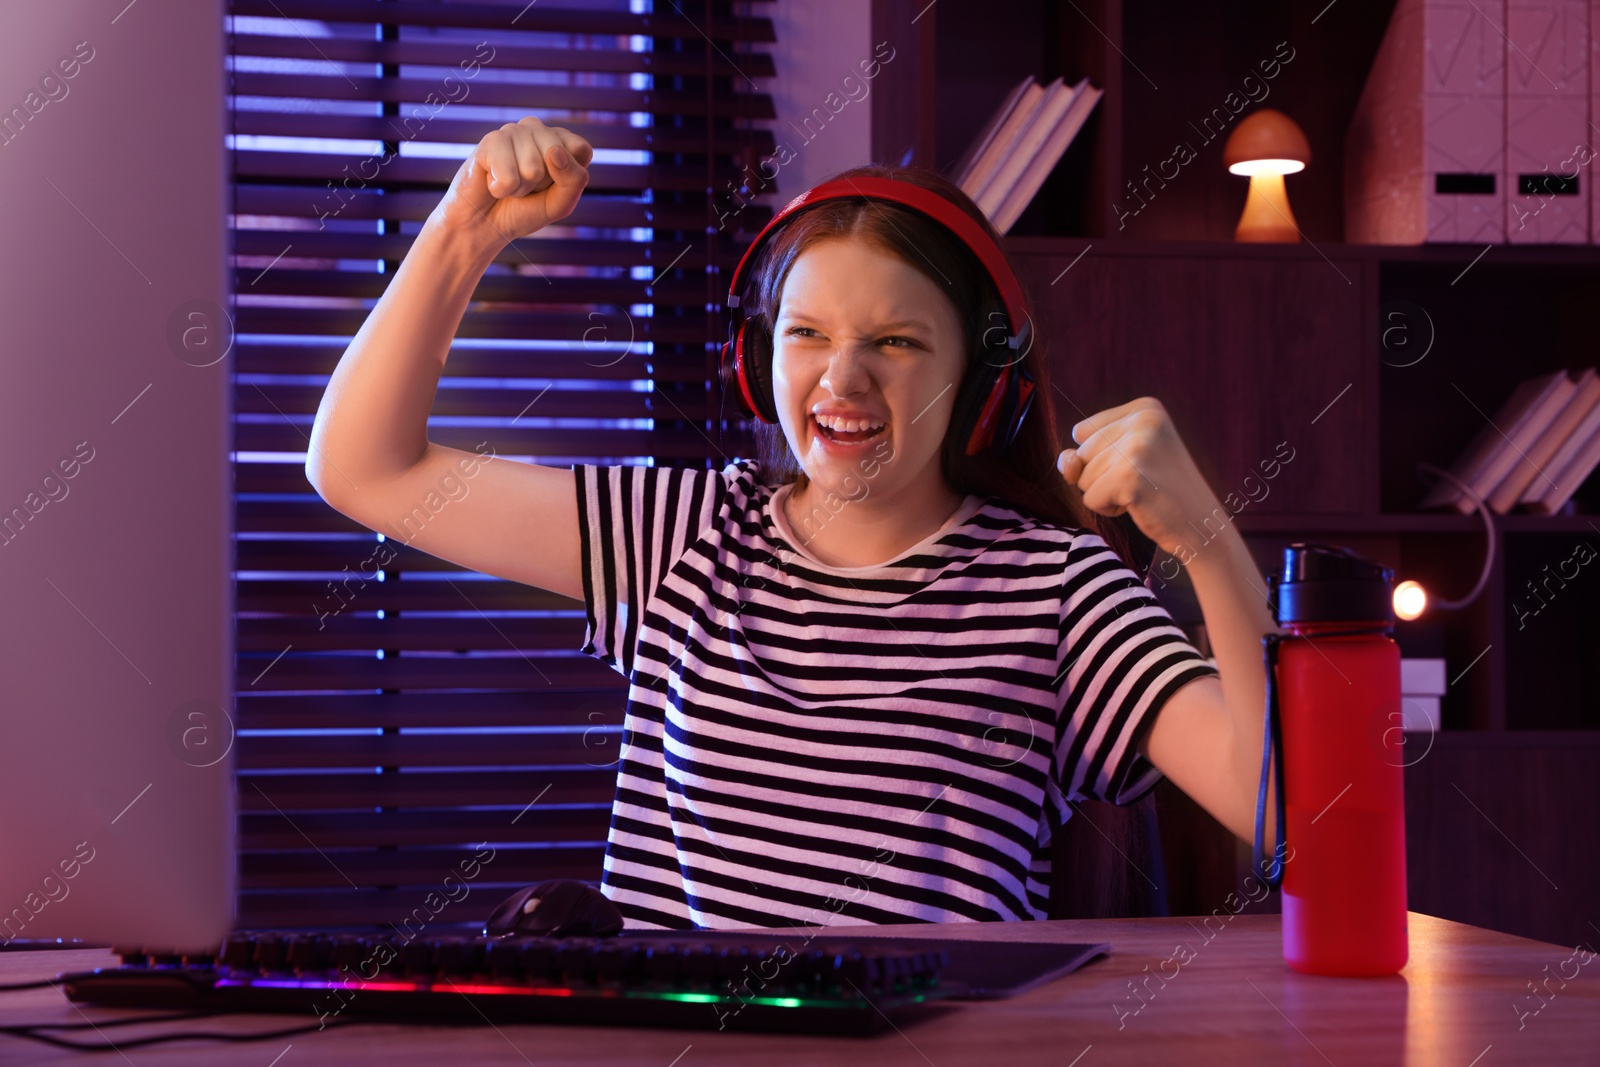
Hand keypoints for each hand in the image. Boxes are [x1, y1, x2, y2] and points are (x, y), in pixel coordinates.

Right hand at [434, 116, 592, 244]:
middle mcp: (538, 130)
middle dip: (542, 184)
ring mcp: (513, 131)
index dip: (568, 177)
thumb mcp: (560, 203)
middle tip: (526, 187)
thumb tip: (555, 152)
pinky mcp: (491, 140)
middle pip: (557, 157)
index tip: (551, 186)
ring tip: (509, 185)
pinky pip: (509, 175)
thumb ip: (573, 180)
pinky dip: (502, 189)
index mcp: (560, 141)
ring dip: (520, 188)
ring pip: (533, 168)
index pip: (581, 149)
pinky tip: (492, 182)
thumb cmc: (524, 210)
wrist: (484, 222)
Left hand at [1056, 397, 1223, 557]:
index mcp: (1145, 407)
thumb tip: (1067, 462)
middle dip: (1103, 476)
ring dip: (1106, 493)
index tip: (1140, 463)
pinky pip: (1090, 499)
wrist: (1202, 525)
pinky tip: (1140, 505)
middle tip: (1144, 482)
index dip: (1102, 457)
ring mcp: (1137, 447)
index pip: (1082, 432)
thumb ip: (1083, 454)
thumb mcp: (1123, 458)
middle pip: (1081, 453)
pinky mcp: (1130, 477)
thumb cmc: (1160, 492)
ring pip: (1082, 477)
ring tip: (1143, 492)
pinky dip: (1109, 509)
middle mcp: (1143, 420)